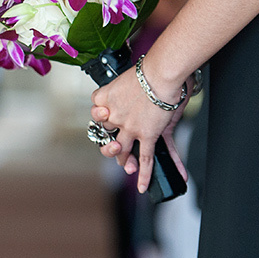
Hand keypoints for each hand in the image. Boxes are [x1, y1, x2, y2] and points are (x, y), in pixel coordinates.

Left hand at [90, 66, 188, 193]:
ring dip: (123, 160)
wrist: (161, 73)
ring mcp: (129, 127)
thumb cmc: (148, 71)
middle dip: (110, 143)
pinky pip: (145, 159)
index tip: (108, 117)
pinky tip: (143, 186)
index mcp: (104, 99)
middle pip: (105, 134)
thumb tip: (126, 100)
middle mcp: (113, 115)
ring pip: (120, 150)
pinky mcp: (147, 135)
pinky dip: (144, 174)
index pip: (97, 113)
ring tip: (128, 165)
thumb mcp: (125, 80)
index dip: (103, 117)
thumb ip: (122, 93)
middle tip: (115, 146)